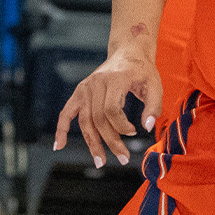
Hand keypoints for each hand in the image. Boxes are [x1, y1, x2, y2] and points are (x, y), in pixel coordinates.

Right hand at [54, 45, 161, 168]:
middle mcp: (96, 82)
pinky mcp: (80, 91)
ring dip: (92, 143)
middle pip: (98, 119)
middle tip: (122, 158)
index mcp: (114, 79)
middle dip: (110, 141)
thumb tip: (147, 128)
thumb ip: (153, 106)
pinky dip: (61, 129)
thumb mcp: (155, 85)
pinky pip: (67, 112)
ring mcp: (85, 87)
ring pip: (85, 121)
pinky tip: (59, 146)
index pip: (111, 109)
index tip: (133, 132)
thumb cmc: (142, 71)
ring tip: (100, 161)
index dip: (121, 126)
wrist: (128, 52)